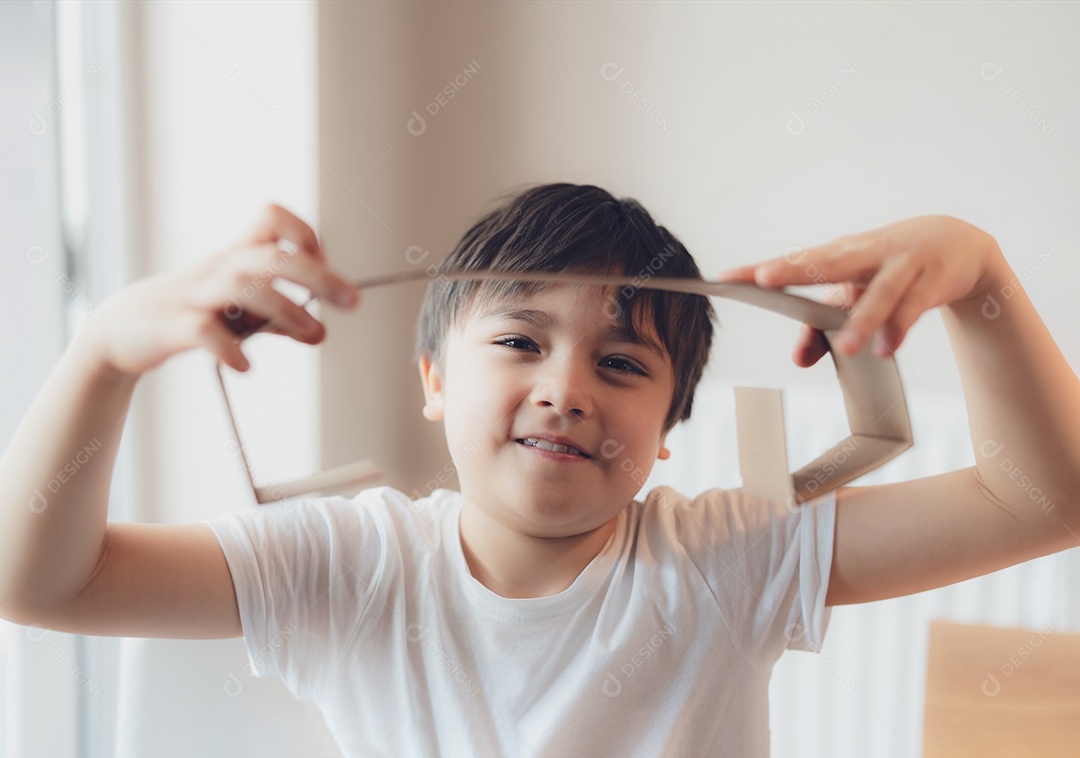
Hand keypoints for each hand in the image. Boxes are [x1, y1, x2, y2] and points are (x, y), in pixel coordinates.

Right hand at [84, 204, 358, 375]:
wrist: (122, 329)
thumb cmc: (192, 311)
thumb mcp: (239, 308)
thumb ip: (279, 315)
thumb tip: (321, 330)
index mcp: (236, 256)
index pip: (273, 218)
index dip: (305, 235)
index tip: (325, 265)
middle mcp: (219, 268)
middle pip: (272, 256)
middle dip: (317, 275)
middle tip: (352, 301)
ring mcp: (194, 295)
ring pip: (242, 285)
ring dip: (285, 309)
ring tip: (314, 336)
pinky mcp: (171, 327)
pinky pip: (201, 330)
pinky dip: (227, 347)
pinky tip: (245, 365)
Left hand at [716, 215, 1002, 363]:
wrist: (958, 243)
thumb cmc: (889, 268)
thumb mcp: (855, 294)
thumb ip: (823, 328)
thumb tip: (798, 361)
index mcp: (840, 254)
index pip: (793, 262)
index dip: (758, 269)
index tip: (724, 278)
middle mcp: (866, 253)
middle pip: (827, 261)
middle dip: (796, 269)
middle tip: (766, 279)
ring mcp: (902, 263)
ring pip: (880, 292)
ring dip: (861, 320)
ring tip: (844, 349)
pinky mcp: (934, 279)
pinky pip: (915, 307)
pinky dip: (900, 328)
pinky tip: (886, 349)